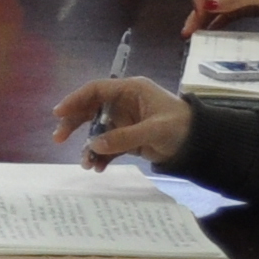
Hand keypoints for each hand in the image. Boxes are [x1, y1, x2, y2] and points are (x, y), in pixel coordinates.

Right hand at [50, 75, 193, 167]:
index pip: (96, 90)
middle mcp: (123, 104)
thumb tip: (94, 144)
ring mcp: (124, 122)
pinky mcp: (128, 138)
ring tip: (86, 164)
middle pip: (90, 110)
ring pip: (97, 131)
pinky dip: (102, 156)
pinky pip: (108, 146)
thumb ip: (124, 137)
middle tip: (58, 138)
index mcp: (130, 91)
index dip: (76, 99)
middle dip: (74, 124)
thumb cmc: (182, 127)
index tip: (59, 113)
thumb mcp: (155, 130)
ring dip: (89, 147)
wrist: (201, 145)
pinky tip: (99, 167)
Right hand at [185, 0, 258, 32]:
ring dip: (204, 20)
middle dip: (196, 12)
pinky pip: (226, 16)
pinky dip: (217, 23)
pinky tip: (209, 33)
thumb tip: (208, 6)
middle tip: (188, 31)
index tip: (200, 12)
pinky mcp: (246, 8)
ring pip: (215, 8)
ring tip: (193, 35)